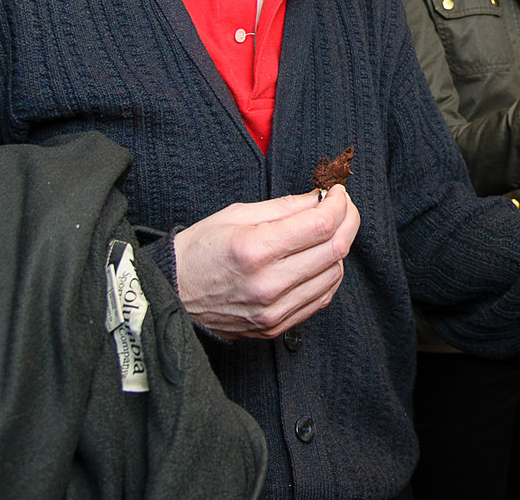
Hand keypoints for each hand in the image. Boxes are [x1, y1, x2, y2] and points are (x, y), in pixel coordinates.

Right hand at [174, 186, 359, 339]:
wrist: (172, 296)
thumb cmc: (198, 251)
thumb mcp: (235, 215)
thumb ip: (283, 207)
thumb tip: (319, 199)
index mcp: (255, 250)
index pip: (320, 226)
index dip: (338, 205)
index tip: (337, 193)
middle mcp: (268, 284)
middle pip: (334, 250)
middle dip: (347, 221)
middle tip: (341, 207)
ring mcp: (273, 310)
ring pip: (334, 275)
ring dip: (337, 248)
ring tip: (323, 233)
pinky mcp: (275, 326)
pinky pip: (321, 299)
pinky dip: (328, 274)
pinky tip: (316, 259)